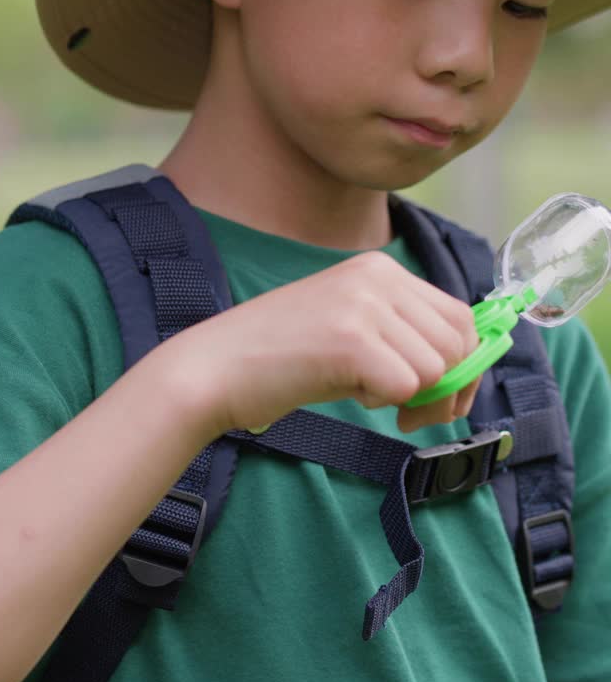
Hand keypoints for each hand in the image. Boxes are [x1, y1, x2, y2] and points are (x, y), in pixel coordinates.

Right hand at [168, 251, 480, 438]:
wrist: (216, 367)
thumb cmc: (283, 358)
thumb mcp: (352, 327)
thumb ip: (403, 336)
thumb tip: (465, 372)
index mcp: (379, 268)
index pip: (459, 316)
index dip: (462, 364)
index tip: (438, 397)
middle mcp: (377, 276)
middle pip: (458, 343)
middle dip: (447, 389)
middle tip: (408, 413)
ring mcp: (363, 305)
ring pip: (437, 368)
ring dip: (412, 398)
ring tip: (368, 395)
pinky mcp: (351, 340)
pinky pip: (408, 387)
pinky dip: (385, 405)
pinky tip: (350, 394)